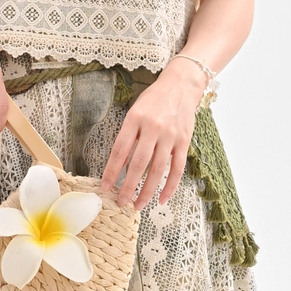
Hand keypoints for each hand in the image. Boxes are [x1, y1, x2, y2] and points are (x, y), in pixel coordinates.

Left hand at [101, 58, 205, 207]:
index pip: (120, 150)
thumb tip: (121, 165)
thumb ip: (128, 136)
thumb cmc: (154, 100)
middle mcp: (153, 128)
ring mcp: (170, 136)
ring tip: (138, 205)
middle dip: (128, 186)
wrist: (181, 85)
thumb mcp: (135, 112)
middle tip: (121, 202)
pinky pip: (177, 169)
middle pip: (139, 163)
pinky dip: (170, 186)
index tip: (106, 186)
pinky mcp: (184, 141)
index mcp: (135, 119)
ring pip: (157, 169)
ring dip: (147, 191)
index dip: (112, 171)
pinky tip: (162, 199)